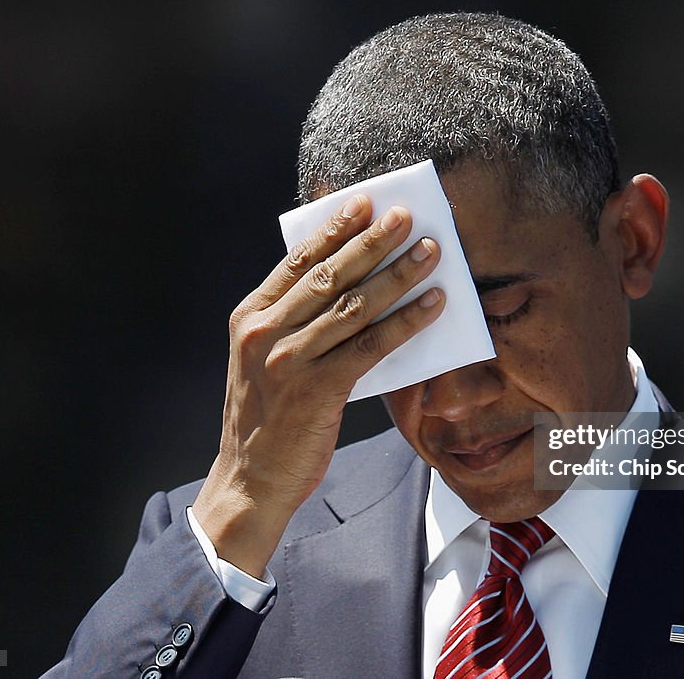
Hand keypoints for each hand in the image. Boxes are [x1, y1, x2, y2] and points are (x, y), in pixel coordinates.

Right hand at [192, 195, 443, 575]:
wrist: (251, 480)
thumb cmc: (267, 417)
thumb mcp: (263, 360)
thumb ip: (295, 323)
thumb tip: (353, 285)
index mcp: (250, 317)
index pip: (297, 261)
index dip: (333, 229)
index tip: (362, 203)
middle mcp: (265, 332)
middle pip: (330, 275)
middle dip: (372, 241)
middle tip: (405, 215)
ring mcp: (290, 360)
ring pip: (355, 306)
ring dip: (399, 275)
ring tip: (430, 251)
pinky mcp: (318, 390)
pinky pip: (372, 347)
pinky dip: (407, 322)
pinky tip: (434, 305)